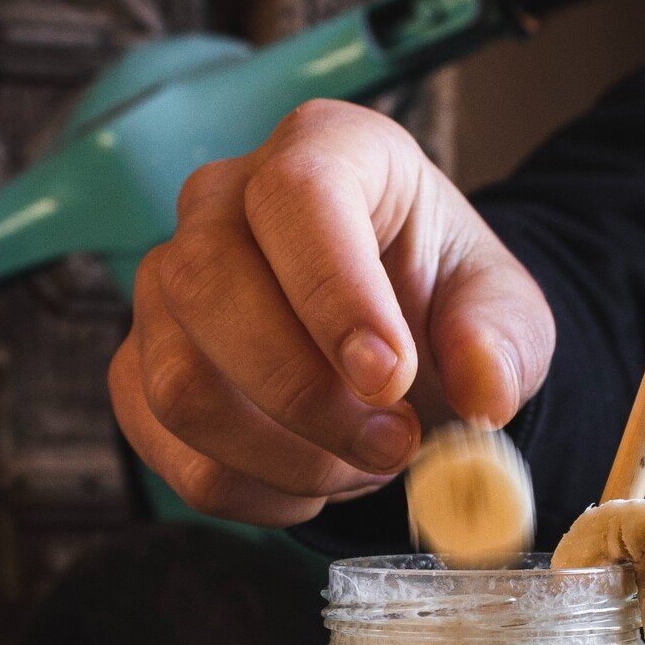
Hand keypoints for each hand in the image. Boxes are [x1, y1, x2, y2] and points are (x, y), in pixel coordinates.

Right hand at [108, 99, 554, 526]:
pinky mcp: (141, 375)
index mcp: (323, 151)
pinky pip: (173, 454)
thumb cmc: (439, 306)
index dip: (334, 293)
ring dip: (283, 456)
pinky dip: (256, 494)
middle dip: (307, 397)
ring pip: (180, 386)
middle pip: (208, 288)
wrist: (394, 354)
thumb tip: (484, 390)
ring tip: (361, 463)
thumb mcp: (503, 311)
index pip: (295, 195)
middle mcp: (218, 205)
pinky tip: (315, 484)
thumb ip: (502, 341)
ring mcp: (164, 292)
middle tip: (394, 445)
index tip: (388, 378)